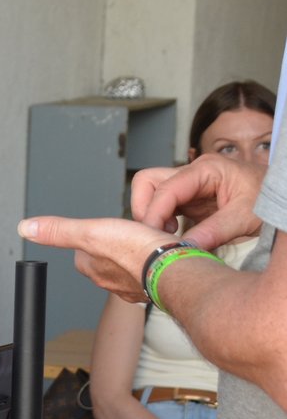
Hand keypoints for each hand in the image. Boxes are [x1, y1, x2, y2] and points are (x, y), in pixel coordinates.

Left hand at [17, 215, 174, 302]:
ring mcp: (136, 286)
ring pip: (129, 266)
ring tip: (144, 242)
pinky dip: (153, 263)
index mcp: (93, 269)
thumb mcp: (90, 232)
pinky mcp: (157, 286)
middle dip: (113, 247)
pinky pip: (151, 272)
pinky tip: (161, 254)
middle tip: (125, 235)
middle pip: (106, 259)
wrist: (178, 268)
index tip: (100, 231)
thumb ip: (59, 231)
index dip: (90, 238)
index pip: (82, 253)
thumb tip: (26, 228)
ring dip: (134, 255)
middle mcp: (111, 282)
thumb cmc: (138, 251)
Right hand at [130, 156, 263, 249]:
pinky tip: (175, 236)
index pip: (164, 188)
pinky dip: (162, 222)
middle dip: (146, 209)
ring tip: (168, 236)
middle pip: (148, 182)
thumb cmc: (270, 199)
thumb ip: (213, 232)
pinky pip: (164, 207)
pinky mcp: (190, 200)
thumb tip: (182, 249)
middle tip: (158, 235)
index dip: (153, 213)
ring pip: (151, 194)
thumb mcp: (246, 217)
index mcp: (206, 169)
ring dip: (152, 216)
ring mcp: (190, 185)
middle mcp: (193, 173)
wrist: (282, 197)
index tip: (152, 238)